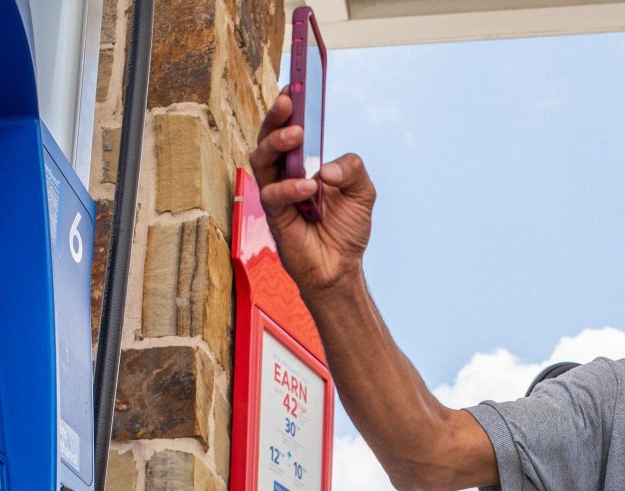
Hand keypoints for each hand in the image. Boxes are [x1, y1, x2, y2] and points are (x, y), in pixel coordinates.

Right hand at [249, 90, 375, 295]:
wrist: (341, 269)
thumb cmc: (347, 229)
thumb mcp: (363, 192)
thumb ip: (353, 169)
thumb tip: (327, 167)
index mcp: (305, 164)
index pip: (290, 130)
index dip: (289, 109)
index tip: (294, 86)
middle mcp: (286, 175)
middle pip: (268, 139)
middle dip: (276, 118)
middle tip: (289, 102)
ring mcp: (278, 195)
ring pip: (261, 160)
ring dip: (277, 144)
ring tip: (297, 135)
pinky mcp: (275, 217)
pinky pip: (273, 195)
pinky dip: (290, 187)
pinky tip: (308, 186)